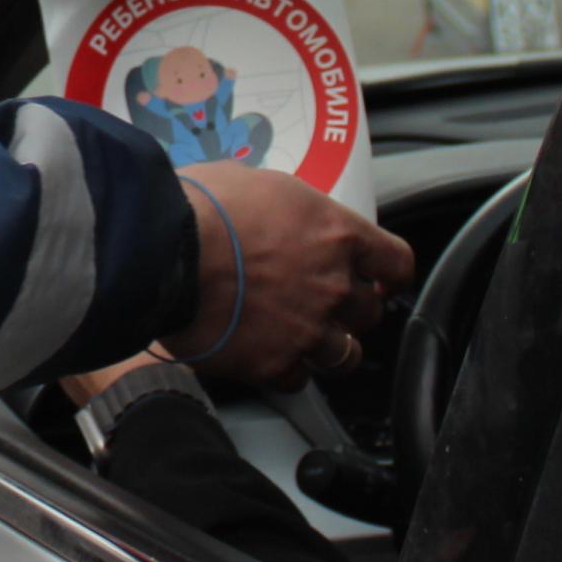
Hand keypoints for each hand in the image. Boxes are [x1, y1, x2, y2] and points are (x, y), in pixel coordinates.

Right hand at [171, 165, 410, 392]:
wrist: (164, 252)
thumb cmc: (203, 207)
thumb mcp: (257, 182)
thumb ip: (286, 206)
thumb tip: (279, 210)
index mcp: (338, 235)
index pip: (397, 262)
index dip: (390, 275)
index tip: (380, 281)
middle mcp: (333, 286)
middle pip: (369, 312)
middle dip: (349, 310)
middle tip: (322, 304)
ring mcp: (307, 330)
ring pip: (344, 355)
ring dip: (326, 347)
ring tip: (300, 338)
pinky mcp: (272, 364)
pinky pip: (296, 379)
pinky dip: (284, 370)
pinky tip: (264, 354)